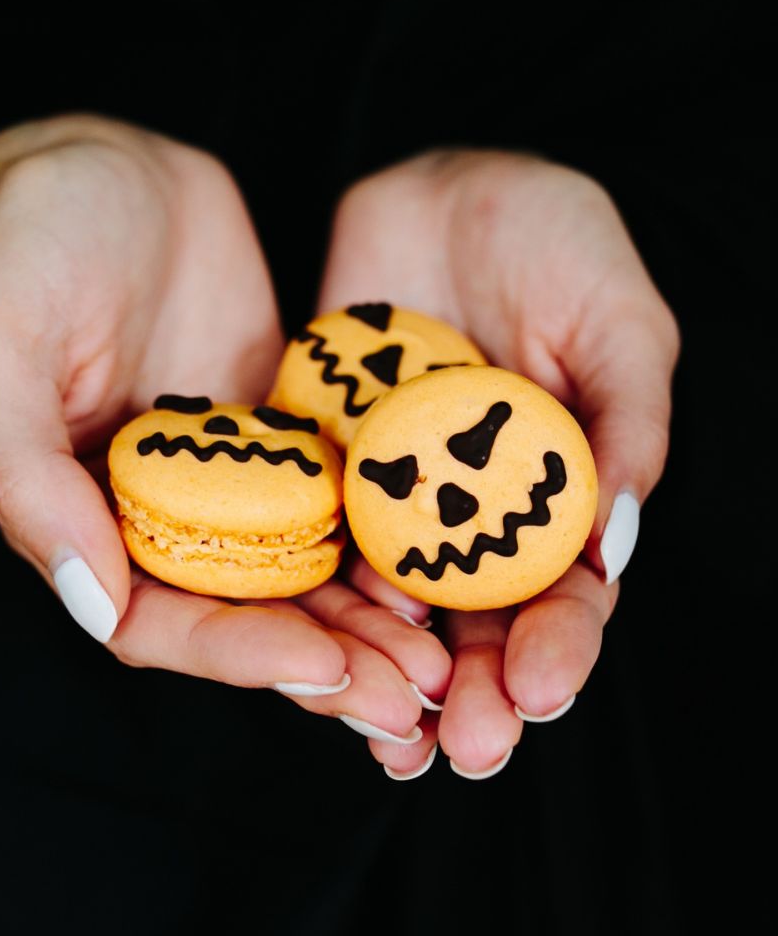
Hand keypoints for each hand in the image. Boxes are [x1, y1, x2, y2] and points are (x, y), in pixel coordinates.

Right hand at [0, 118, 449, 740]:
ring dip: (367, 627)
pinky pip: (337, 503)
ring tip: (443, 665)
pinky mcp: (283, 439)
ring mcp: (230, 479)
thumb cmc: (33, 247)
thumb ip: (25, 474)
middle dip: (324, 665)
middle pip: (244, 619)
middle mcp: (163, 515)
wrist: (108, 172)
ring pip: (301, 577)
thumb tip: (90, 599)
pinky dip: (383, 546)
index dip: (237, 655)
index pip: (157, 622)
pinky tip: (442, 570)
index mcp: (88, 518)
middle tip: (411, 699)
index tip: (322, 667)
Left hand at [318, 150, 678, 777]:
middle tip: (466, 748)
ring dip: (388, 667)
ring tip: (384, 732)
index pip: (561, 594)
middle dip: (474, 688)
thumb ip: (626, 426)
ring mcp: (395, 491)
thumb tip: (617, 545)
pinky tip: (308, 636)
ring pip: (390, 599)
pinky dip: (312, 587)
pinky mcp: (326, 460)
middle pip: (474, 620)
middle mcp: (471, 510)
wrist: (449, 187)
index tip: (542, 691)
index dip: (558, 647)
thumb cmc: (556, 242)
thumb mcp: (618, 322)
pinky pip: (315, 531)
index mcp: (554, 494)